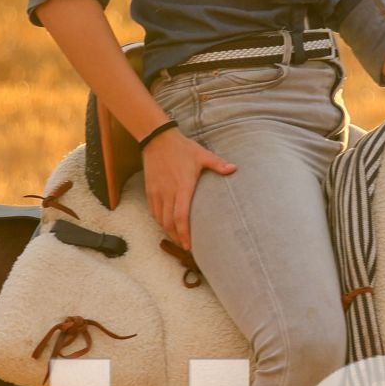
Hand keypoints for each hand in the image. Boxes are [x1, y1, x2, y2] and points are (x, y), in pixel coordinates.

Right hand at [141, 128, 236, 251]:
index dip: (184, 233)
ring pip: (160, 219)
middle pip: (169, 223)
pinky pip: (153, 211)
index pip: (181, 216)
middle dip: (177, 237)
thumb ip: (218, 164)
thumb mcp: (202, 155)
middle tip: (186, 246)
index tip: (189, 245)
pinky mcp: (150, 190)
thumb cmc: (182, 148)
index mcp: (182, 186)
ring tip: (178, 238)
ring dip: (168, 231)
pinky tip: (166, 225)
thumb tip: (235, 169)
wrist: (157, 139)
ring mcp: (157, 192)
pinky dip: (160, 221)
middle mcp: (168, 192)